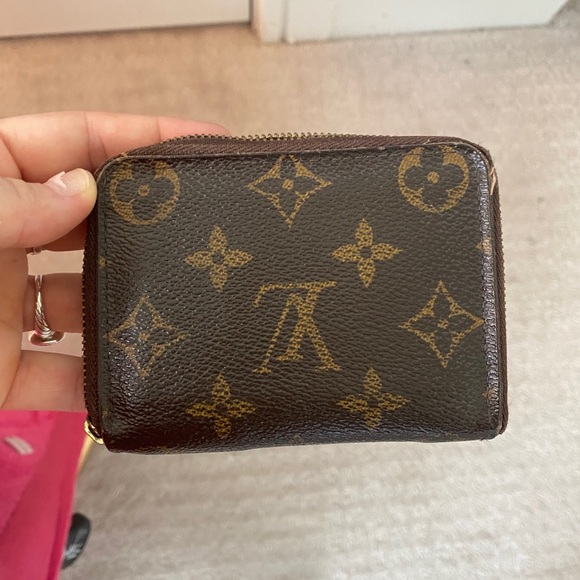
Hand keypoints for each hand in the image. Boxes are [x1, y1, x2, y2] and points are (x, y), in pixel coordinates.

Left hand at [0, 112, 227, 411]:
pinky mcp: (6, 372)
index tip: (202, 141)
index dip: (138, 135)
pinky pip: (69, 375)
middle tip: (206, 220)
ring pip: (89, 298)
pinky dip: (103, 383)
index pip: (70, 142)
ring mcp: (6, 309)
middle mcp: (2, 245)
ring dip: (131, 303)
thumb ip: (11, 199)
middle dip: (144, 219)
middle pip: (90, 219)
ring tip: (185, 301)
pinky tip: (143, 377)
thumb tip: (84, 187)